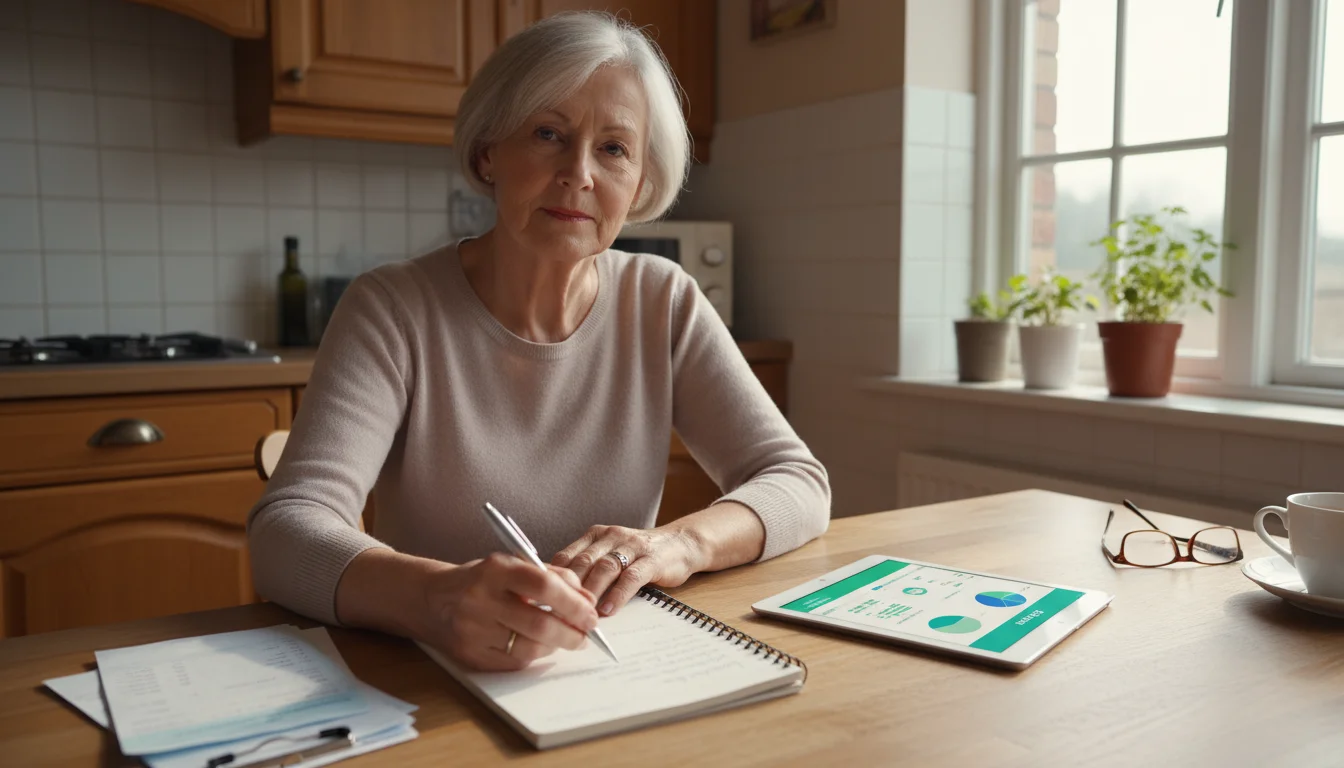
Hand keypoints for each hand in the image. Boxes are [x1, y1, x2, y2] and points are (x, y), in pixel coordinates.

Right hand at [419, 553, 599, 671]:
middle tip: (587, 632)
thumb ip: (551, 577)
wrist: (431, 599)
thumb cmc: (482, 580)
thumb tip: (588, 600)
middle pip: (539, 623)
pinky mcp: (471, 655)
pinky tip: (541, 645)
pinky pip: (515, 662)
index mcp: (494, 570)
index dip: (573, 602)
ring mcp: (473, 631)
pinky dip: (535, 655)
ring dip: (556, 645)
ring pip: (530, 647)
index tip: (591, 612)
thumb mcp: (512, 566)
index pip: (542, 585)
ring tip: (567, 638)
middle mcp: (480, 600)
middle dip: (572, 631)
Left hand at [551, 525, 705, 616]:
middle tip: (554, 613)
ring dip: (590, 593)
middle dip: (567, 589)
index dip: (551, 578)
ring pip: (605, 568)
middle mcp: (611, 536)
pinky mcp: (652, 559)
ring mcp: (632, 546)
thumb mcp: (609, 555)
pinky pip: (631, 577)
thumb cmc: (639, 556)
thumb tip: (554, 597)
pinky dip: (617, 595)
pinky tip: (608, 611)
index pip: (566, 555)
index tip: (537, 600)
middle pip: (583, 562)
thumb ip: (587, 569)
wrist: (681, 544)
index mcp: (595, 535)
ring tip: (580, 615)